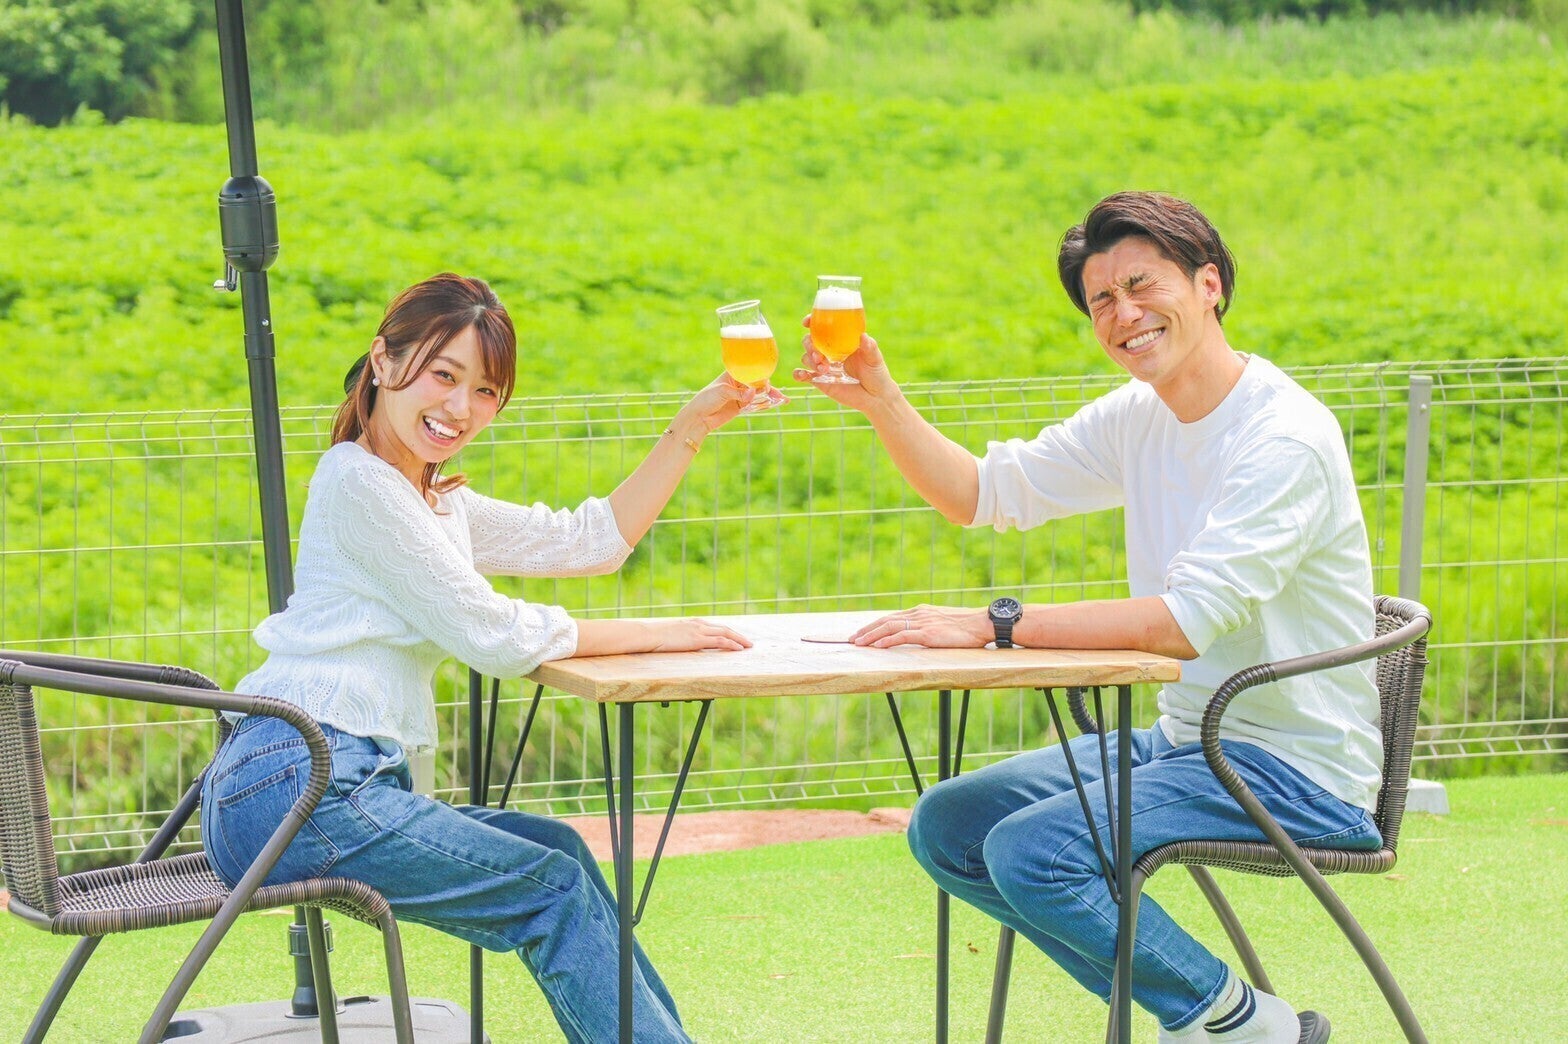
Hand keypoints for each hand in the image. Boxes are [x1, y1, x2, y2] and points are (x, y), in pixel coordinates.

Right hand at [647, 618, 752, 651]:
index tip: (735, 637)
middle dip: (737, 635)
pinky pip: (719, 641)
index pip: (714, 627)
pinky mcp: (697, 639)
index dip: (727, 632)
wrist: (647, 634)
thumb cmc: (654, 637)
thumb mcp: (670, 636)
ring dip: (739, 639)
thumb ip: (679, 638)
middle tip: (748, 642)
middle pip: (724, 628)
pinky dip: (731, 644)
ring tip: (748, 646)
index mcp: (692, 623)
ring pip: (725, 633)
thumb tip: (680, 645)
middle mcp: (698, 624)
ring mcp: (698, 631)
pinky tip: (739, 649)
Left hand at [671, 373, 786, 436]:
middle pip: (757, 383)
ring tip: (782, 399)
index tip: (767, 382)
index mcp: (732, 373)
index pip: (750, 371)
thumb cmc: (706, 399)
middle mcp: (738, 383)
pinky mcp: (741, 406)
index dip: (760, 376)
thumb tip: (754, 393)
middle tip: (778, 395)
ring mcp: (740, 395)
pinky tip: (776, 404)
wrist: (698, 417)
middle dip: (769, 388)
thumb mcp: (722, 392)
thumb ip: (739, 393)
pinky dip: (765, 404)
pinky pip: (756, 404)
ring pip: (758, 394)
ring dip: (770, 396)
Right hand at [792, 320, 899, 410]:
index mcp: (840, 341)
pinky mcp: (820, 381)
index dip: (811, 322)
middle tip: (819, 355)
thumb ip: (869, 347)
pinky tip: (803, 375)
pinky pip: (802, 375)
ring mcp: (823, 366)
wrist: (875, 397)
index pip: (822, 327)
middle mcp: (829, 351)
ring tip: (824, 369)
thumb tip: (863, 336)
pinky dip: (798, 374)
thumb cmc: (877, 374)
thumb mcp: (874, 358)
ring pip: (806, 357)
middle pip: (810, 341)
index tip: (806, 322)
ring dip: (810, 360)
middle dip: (809, 345)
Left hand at [851, 605, 991, 648]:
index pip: (891, 618)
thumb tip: (919, 636)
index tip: (862, 633)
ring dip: (871, 636)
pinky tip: (877, 646)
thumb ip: (928, 627)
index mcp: (921, 612)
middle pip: (885, 620)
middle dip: (866, 630)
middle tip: (852, 639)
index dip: (874, 626)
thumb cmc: (966, 627)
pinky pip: (902, 636)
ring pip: (889, 627)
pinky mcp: (928, 633)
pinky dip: (887, 641)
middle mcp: (918, 614)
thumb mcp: (942, 624)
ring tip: (859, 644)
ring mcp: (922, 623)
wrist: (982, 623)